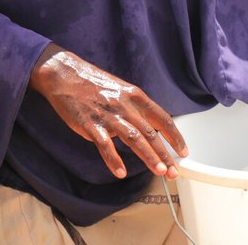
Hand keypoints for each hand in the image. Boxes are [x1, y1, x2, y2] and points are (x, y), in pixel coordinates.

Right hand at [28, 43, 188, 179]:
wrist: (65, 74)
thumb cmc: (94, 84)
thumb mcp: (121, 91)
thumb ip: (136, 109)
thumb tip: (151, 128)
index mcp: (135, 96)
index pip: (162, 118)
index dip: (175, 136)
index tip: (183, 151)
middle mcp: (125, 105)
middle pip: (151, 132)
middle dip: (165, 154)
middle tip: (174, 171)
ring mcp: (108, 115)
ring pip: (134, 138)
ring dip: (148, 156)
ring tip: (159, 171)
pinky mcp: (90, 124)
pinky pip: (105, 145)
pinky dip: (113, 159)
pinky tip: (120, 172)